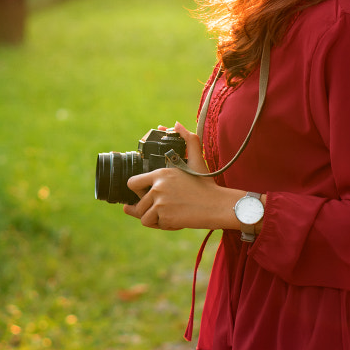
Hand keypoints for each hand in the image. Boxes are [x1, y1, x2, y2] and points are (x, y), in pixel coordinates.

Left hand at [123, 122, 239, 230]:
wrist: (217, 205)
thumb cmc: (206, 184)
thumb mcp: (197, 160)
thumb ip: (188, 140)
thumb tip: (176, 124)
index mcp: (161, 173)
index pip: (132, 183)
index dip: (137, 190)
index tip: (145, 193)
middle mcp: (158, 187)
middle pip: (137, 203)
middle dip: (146, 207)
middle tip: (161, 207)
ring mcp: (160, 202)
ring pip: (142, 215)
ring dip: (152, 218)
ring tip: (167, 214)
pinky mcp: (165, 217)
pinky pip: (152, 224)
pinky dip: (160, 225)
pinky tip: (171, 219)